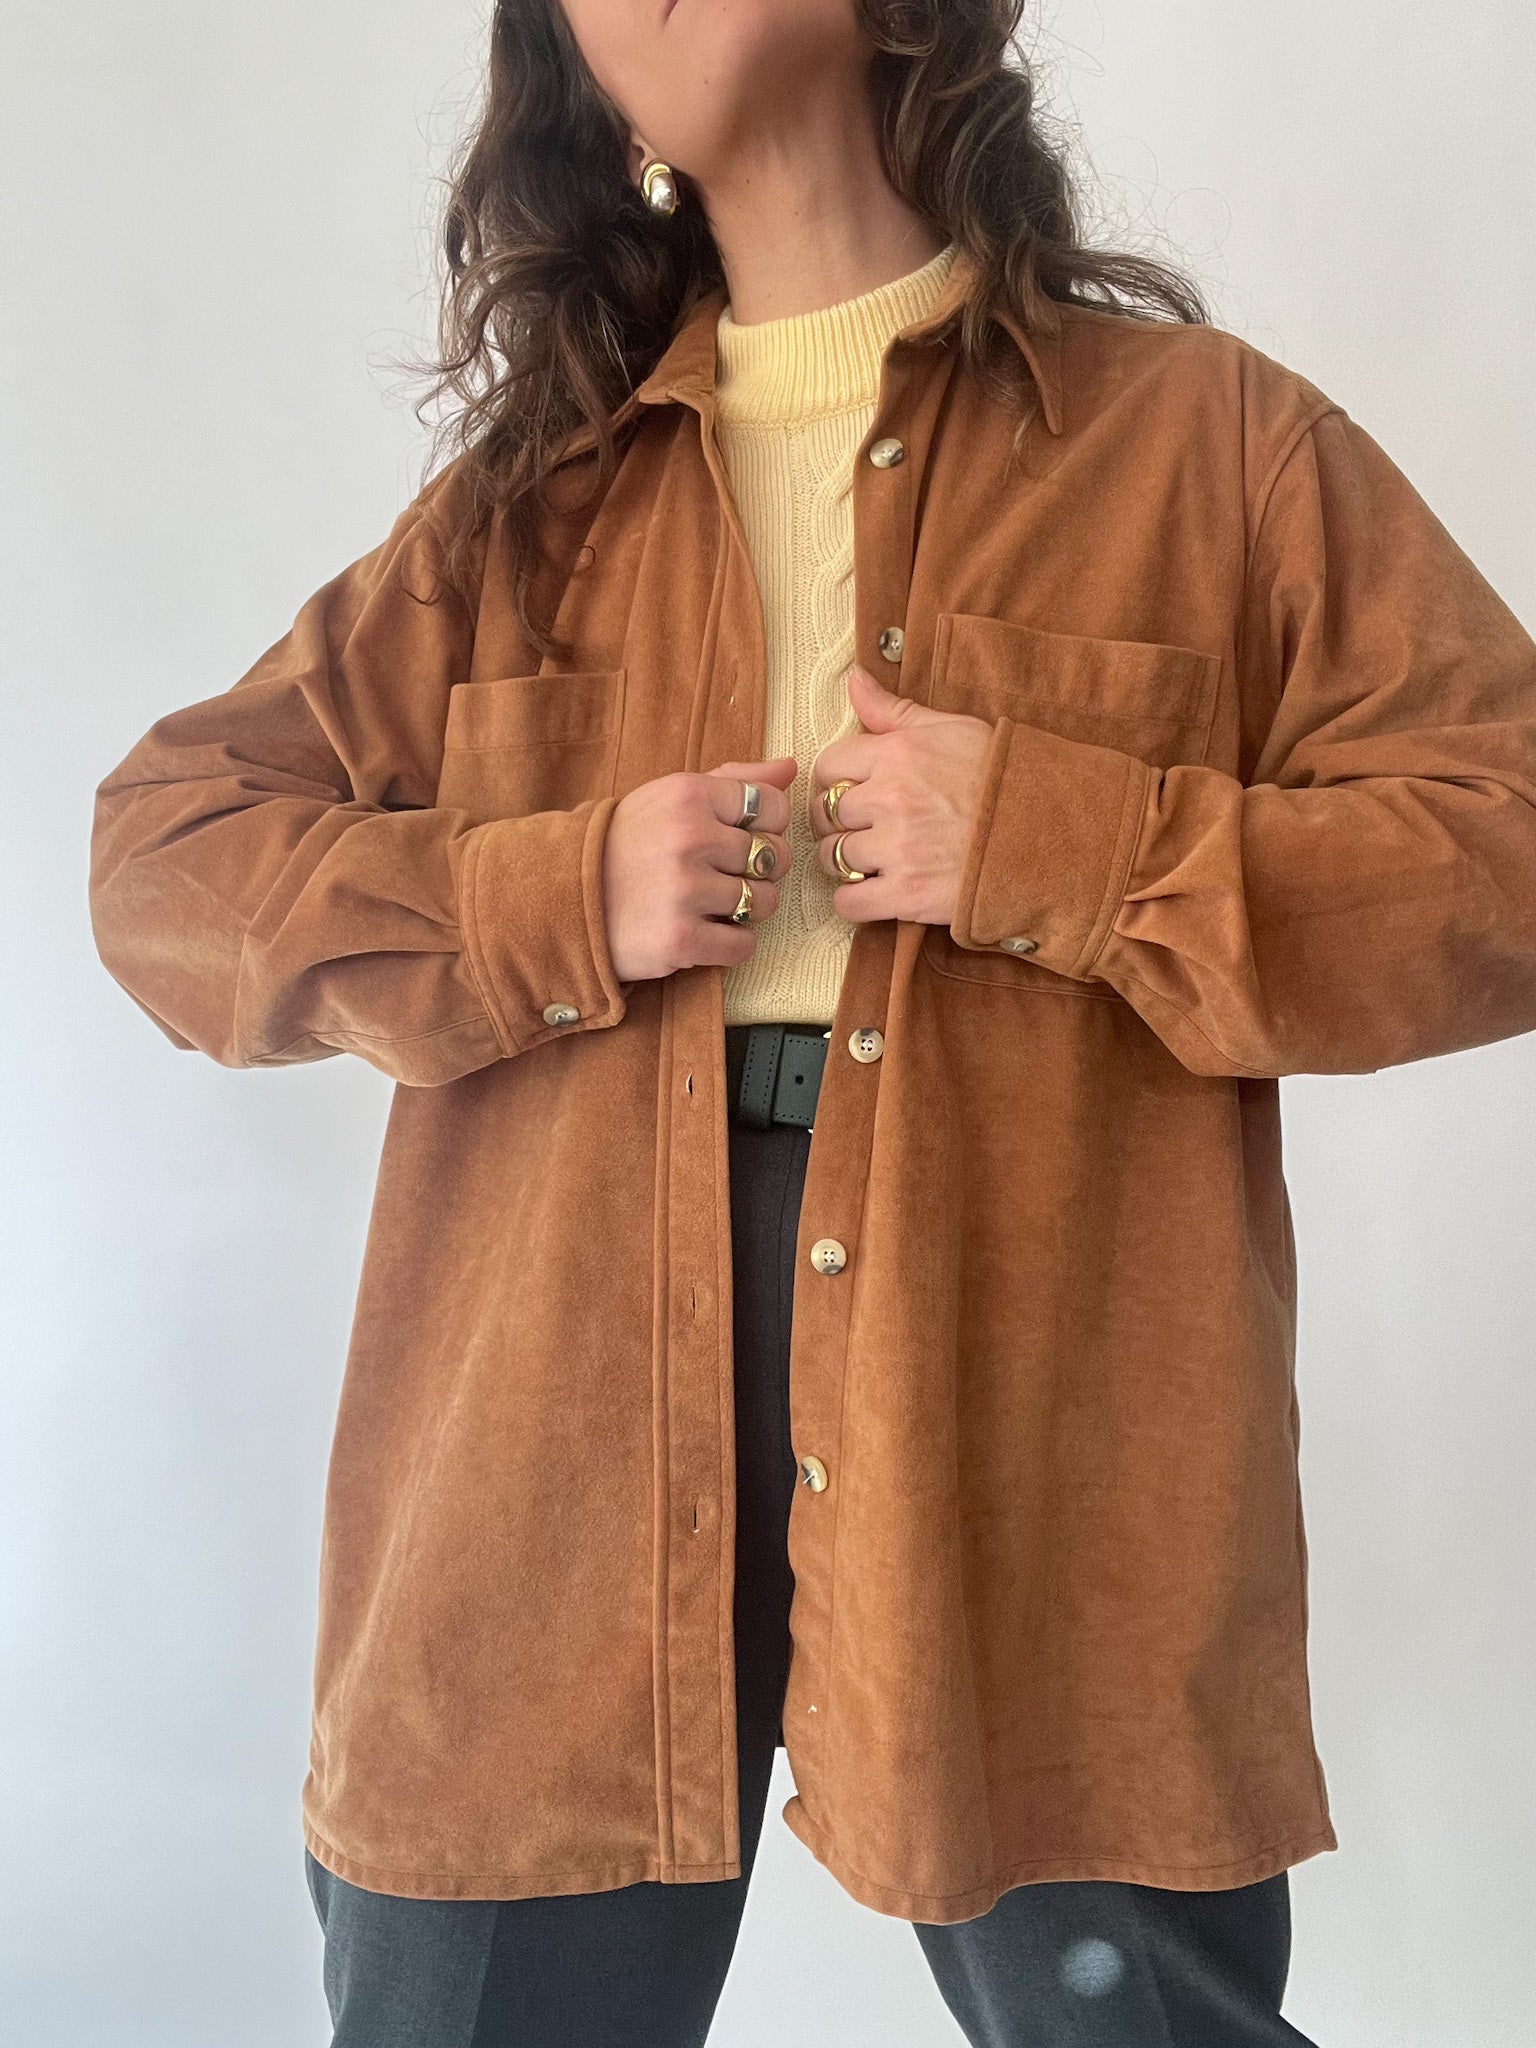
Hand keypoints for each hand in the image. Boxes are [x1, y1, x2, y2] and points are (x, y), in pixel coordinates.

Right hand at [602, 756, 796, 982]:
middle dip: (761, 871)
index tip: (746, 840)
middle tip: (728, 876)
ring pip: (765, 902)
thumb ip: (732, 780)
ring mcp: (684, 891)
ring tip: (716, 904)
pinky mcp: (680, 939)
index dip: (770, 828)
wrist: (563, 898)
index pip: (775, 807)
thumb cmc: (627, 845)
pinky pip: (744, 946)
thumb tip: (789, 767)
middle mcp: (688, 838)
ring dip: (749, 909)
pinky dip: (733, 946)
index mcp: (688, 795)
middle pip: (775, 856)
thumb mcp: (670, 798)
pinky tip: (707, 933)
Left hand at [808, 665, 993, 924]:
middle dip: (838, 821)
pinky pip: (850, 902)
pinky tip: (874, 890)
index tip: (853, 790)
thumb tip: (854, 679)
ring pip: (831, 857)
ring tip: (872, 858)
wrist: (1053, 832)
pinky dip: (854, 900)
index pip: (828, 764)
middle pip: (825, 813)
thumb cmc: (1005, 778)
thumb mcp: (953, 729)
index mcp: (898, 754)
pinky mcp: (908, 895)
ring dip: (844, 861)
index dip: (836, 779)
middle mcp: (890, 800)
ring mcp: (897, 850)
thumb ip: (895, 710)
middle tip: (862, 827)